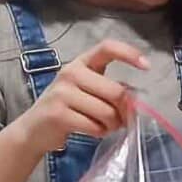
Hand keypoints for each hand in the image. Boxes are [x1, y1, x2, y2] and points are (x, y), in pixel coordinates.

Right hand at [12, 40, 149, 153]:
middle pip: (116, 91)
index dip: (129, 54)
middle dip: (125, 111)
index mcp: (81, 63)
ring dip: (113, 125)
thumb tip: (134, 102)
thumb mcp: (86, 91)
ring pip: (107, 112)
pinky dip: (100, 133)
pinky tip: (93, 131)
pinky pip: (94, 126)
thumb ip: (108, 90)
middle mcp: (71, 72)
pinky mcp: (59, 114)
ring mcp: (63, 93)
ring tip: (105, 126)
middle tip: (122, 120)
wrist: (34, 129)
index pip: (107, 48)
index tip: (147, 66)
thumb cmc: (67, 108)